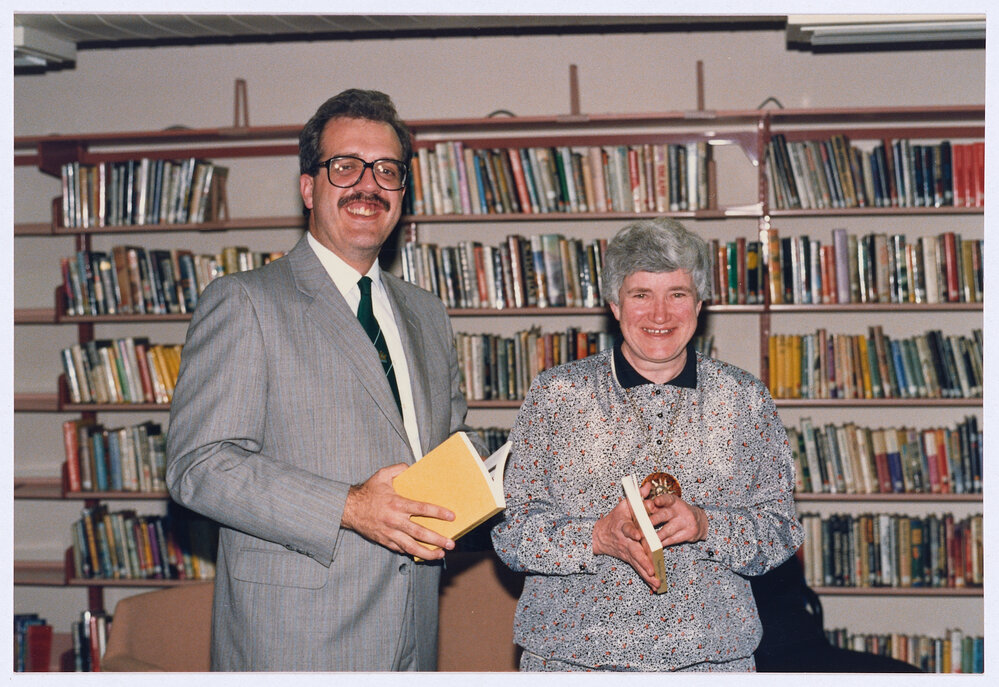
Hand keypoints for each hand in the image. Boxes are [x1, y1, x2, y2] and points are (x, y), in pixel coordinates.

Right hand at [340, 463, 455, 559]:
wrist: (348, 509)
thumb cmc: (366, 492)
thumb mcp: (382, 475)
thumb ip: (399, 469)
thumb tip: (412, 467)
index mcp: (397, 504)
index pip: (423, 509)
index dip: (439, 513)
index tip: (451, 517)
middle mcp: (395, 520)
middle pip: (420, 533)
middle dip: (437, 540)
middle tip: (451, 543)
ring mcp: (390, 533)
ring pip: (411, 547)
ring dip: (427, 553)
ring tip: (440, 554)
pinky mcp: (384, 541)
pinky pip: (400, 549)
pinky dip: (412, 552)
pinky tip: (421, 553)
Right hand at [592, 484, 661, 591]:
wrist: (599, 536)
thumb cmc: (615, 519)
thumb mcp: (624, 505)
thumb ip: (637, 497)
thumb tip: (647, 486)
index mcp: (623, 527)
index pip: (628, 529)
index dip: (633, 531)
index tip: (638, 534)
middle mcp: (625, 542)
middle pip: (635, 552)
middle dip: (643, 561)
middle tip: (651, 569)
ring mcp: (627, 553)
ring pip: (638, 564)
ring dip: (647, 574)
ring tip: (656, 581)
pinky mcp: (630, 559)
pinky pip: (639, 570)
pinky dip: (647, 578)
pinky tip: (655, 585)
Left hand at [646, 492, 707, 546]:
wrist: (700, 521)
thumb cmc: (678, 512)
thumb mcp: (669, 506)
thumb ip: (655, 507)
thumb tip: (644, 506)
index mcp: (673, 502)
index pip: (668, 499)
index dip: (662, 500)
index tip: (655, 501)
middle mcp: (680, 511)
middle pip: (665, 515)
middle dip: (654, 520)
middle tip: (643, 525)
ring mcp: (684, 523)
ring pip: (667, 531)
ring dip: (655, 535)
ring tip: (646, 539)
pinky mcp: (688, 534)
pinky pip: (672, 540)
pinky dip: (662, 543)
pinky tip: (654, 545)